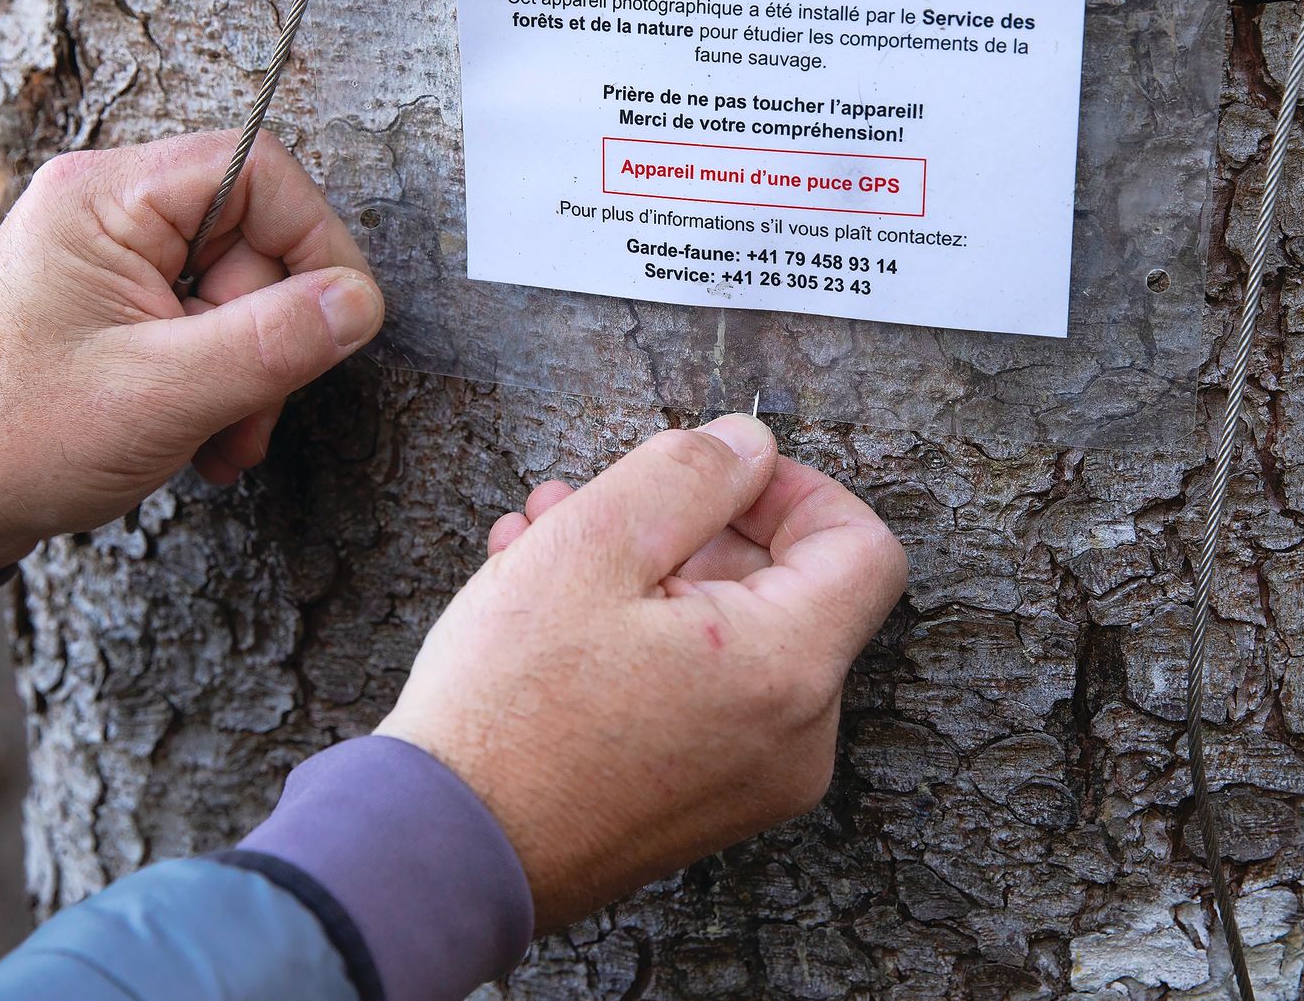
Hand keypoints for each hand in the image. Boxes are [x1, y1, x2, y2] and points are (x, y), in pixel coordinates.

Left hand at [0, 131, 383, 573]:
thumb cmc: (20, 441)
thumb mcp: (163, 394)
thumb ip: (272, 342)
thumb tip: (363, 303)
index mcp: (102, 198)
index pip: (257, 170)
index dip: (315, 240)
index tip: (338, 320)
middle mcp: (109, 208)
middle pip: (259, 237)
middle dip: (272, 334)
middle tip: (252, 411)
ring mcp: (117, 254)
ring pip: (245, 289)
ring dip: (253, 372)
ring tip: (220, 439)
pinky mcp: (125, 298)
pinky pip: (213, 319)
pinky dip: (226, 380)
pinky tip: (204, 434)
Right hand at [376, 415, 905, 929]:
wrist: (442, 856)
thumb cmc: (508, 711)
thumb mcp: (591, 545)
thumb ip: (688, 474)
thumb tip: (749, 447)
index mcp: (788, 670)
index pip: (861, 545)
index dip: (793, 488)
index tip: (714, 475)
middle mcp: (795, 738)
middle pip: (787, 588)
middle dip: (689, 527)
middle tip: (592, 503)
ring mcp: (753, 781)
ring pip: (730, 636)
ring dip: (646, 574)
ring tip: (543, 545)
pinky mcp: (704, 803)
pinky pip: (702, 692)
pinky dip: (642, 639)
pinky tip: (546, 609)